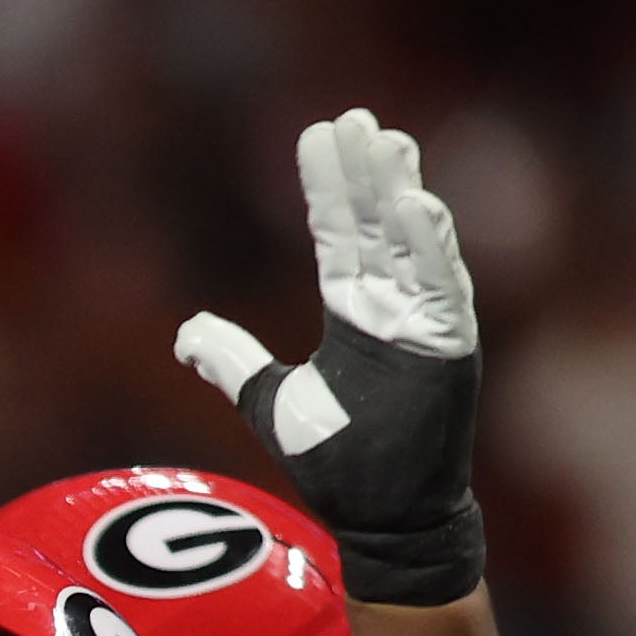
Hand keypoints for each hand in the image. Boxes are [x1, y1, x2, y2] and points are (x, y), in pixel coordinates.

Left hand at [174, 110, 481, 604]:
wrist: (379, 517)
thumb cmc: (338, 460)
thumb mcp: (270, 400)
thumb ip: (233, 362)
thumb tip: (188, 332)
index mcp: (354, 313)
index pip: (339, 235)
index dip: (327, 186)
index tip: (318, 135)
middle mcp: (392, 308)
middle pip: (376, 225)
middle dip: (364, 171)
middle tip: (352, 118)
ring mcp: (422, 324)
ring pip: (410, 244)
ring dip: (398, 192)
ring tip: (385, 142)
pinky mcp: (447, 347)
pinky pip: (439, 287)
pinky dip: (430, 246)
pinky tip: (418, 204)